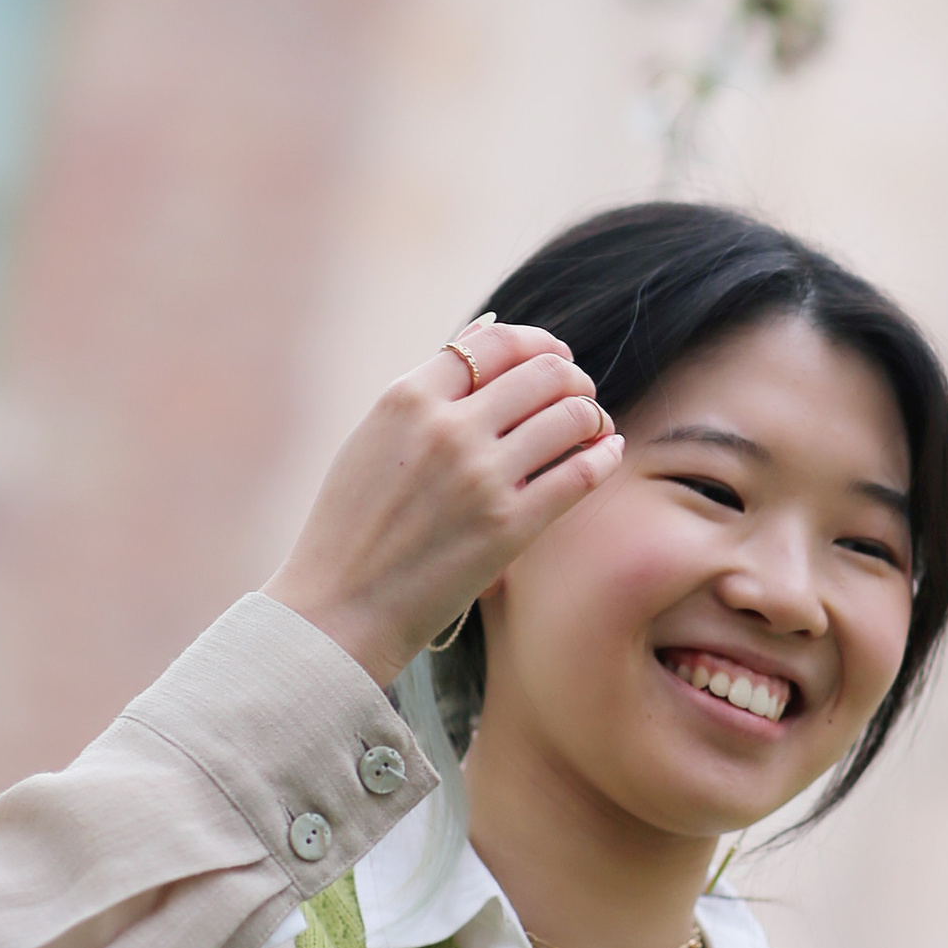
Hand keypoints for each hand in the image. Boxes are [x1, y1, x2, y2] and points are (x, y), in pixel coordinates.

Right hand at [265, 320, 622, 688]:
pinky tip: (608, 452)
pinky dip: (604, 454)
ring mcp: (482, 477)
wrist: (339, 607)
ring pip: (571, 415)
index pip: (495, 341)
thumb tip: (484, 340)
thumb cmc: (352, 525)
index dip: (537, 342)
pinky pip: (581, 473)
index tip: (554, 355)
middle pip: (543, 371)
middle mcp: (448, 428)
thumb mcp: (372, 438)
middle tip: (579, 393)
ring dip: (592, 414)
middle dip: (572, 377)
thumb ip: (425, 394)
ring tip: (593, 426)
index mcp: (407, 398)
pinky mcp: (509, 526)